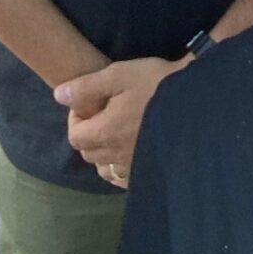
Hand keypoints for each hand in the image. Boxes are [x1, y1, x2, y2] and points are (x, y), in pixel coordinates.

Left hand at [53, 55, 186, 183]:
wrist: (195, 100)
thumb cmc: (155, 83)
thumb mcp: (118, 75)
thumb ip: (86, 87)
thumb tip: (58, 95)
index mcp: (105, 132)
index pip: (74, 136)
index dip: (75, 118)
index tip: (88, 104)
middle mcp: (116, 155)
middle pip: (88, 152)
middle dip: (88, 133)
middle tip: (102, 113)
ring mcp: (134, 165)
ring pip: (105, 168)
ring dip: (102, 152)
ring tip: (115, 132)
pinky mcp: (149, 168)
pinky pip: (125, 178)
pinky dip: (120, 167)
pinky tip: (129, 150)